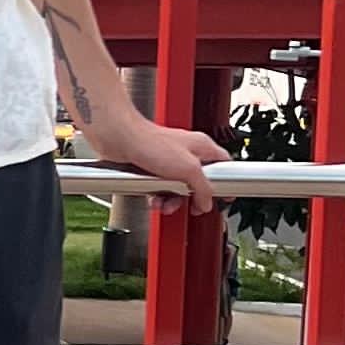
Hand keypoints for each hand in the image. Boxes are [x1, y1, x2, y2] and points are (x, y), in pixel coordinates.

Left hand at [85, 109, 227, 218]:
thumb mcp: (188, 169)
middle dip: (191, 198)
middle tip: (190, 205)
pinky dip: (157, 196)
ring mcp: (167, 160)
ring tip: (165, 204)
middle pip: (198, 183)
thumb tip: (207, 203)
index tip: (225, 197)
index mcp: (201, 146)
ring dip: (172, 200)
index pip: (223, 165)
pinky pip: (159, 188)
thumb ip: (204, 188)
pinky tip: (153, 199)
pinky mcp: (150, 167)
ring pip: (178, 188)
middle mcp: (185, 152)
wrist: (118, 138)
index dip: (226, 182)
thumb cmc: (149, 142)